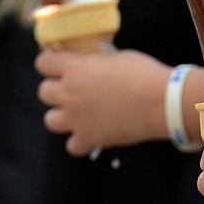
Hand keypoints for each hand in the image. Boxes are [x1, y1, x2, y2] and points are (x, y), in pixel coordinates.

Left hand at [35, 47, 171, 155]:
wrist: (160, 102)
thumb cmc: (142, 73)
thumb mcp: (117, 57)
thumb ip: (98, 63)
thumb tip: (95, 67)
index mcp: (75, 68)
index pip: (44, 62)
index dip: (50, 63)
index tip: (59, 64)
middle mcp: (68, 94)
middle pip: (43, 92)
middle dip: (56, 89)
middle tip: (73, 89)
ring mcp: (75, 119)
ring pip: (50, 120)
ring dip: (62, 116)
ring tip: (79, 114)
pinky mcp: (88, 139)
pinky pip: (72, 146)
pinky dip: (80, 141)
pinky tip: (92, 133)